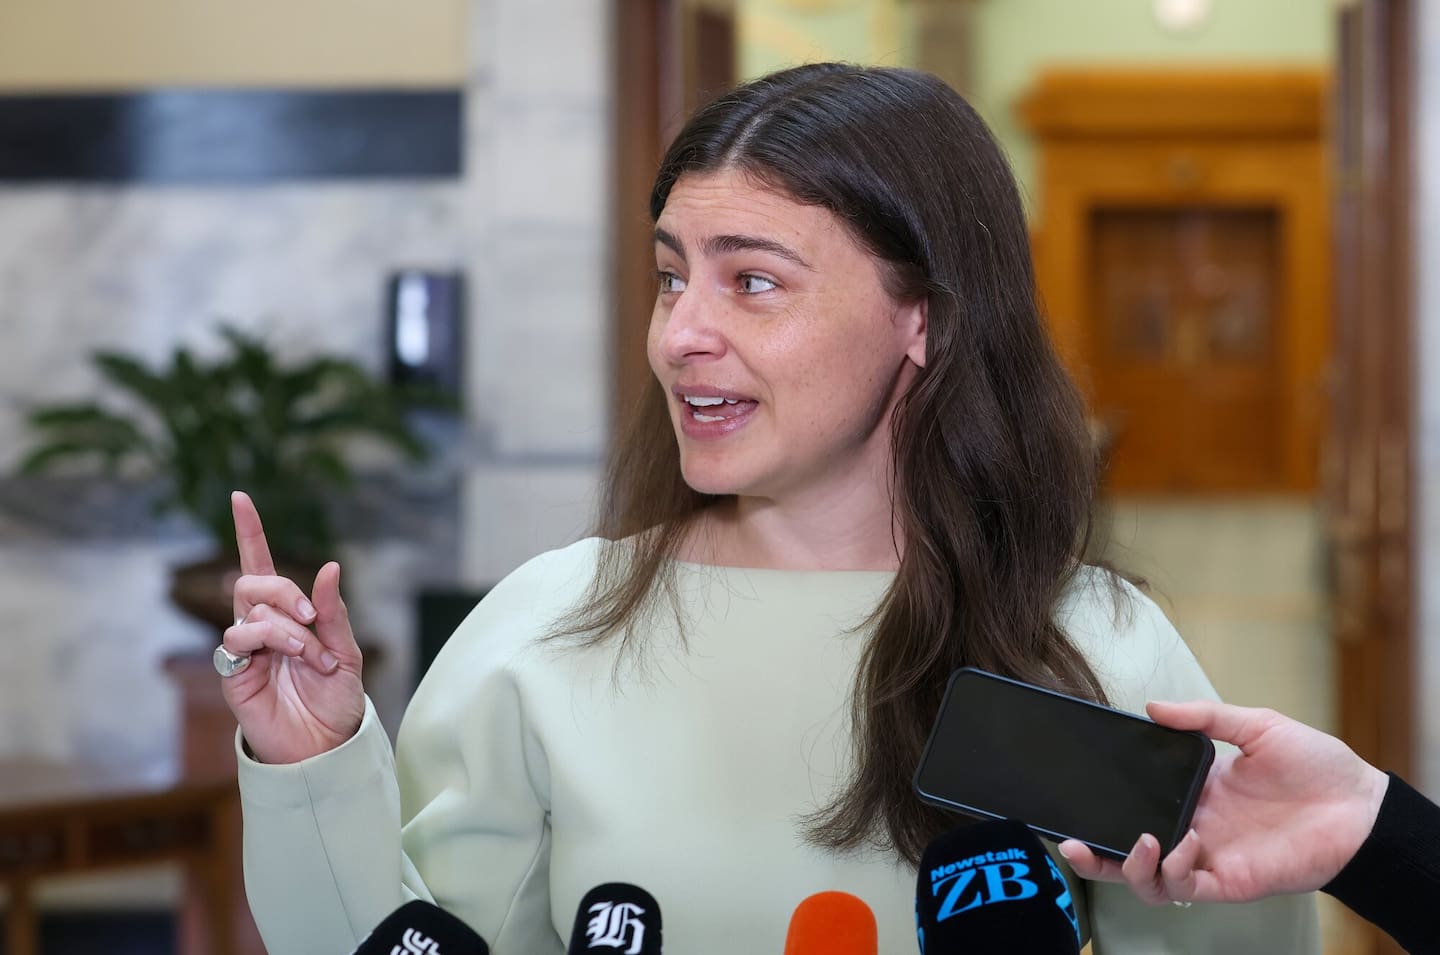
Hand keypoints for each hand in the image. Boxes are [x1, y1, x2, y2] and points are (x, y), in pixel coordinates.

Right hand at [220, 490, 364, 763]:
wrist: (327, 744)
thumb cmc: (336, 699)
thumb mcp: (346, 650)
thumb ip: (334, 611)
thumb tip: (329, 567)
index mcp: (288, 615)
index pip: (261, 566)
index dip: (249, 532)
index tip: (240, 497)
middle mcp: (260, 627)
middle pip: (252, 582)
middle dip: (285, 591)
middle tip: (312, 619)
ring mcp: (244, 649)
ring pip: (250, 610)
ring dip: (289, 629)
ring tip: (312, 656)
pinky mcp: (233, 673)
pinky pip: (237, 638)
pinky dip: (272, 640)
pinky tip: (295, 659)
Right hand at [1058, 700, 1389, 904]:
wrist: (1360, 806)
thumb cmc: (1317, 765)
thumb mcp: (1257, 725)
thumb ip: (1204, 717)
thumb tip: (1152, 706)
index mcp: (1193, 791)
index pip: (1136, 803)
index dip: (1104, 805)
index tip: (1080, 790)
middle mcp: (1193, 826)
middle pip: (1129, 850)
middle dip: (1094, 854)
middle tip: (1074, 840)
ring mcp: (1208, 856)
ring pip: (1149, 880)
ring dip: (1132, 865)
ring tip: (1142, 840)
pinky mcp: (1229, 880)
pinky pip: (1185, 887)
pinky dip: (1171, 872)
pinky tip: (1180, 845)